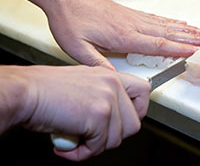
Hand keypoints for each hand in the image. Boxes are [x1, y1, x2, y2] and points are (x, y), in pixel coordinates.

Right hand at [14, 65, 149, 160]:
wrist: (26, 92)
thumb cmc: (46, 90)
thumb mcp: (84, 85)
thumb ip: (104, 97)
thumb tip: (114, 118)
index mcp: (110, 76)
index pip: (144, 91)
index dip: (138, 110)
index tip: (125, 120)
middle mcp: (113, 85)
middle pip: (134, 123)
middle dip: (113, 136)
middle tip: (94, 136)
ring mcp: (108, 100)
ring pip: (117, 138)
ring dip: (95, 146)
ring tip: (76, 140)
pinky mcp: (99, 116)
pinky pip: (99, 146)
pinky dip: (82, 153)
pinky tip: (67, 144)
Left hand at [44, 0, 199, 69]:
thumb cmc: (70, 21)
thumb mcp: (77, 48)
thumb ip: (98, 64)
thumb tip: (116, 80)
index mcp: (124, 36)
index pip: (159, 44)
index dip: (180, 49)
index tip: (197, 51)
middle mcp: (134, 25)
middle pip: (169, 33)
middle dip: (192, 39)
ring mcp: (134, 18)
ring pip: (166, 25)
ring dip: (187, 30)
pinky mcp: (130, 14)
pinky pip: (157, 18)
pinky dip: (172, 22)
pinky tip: (180, 23)